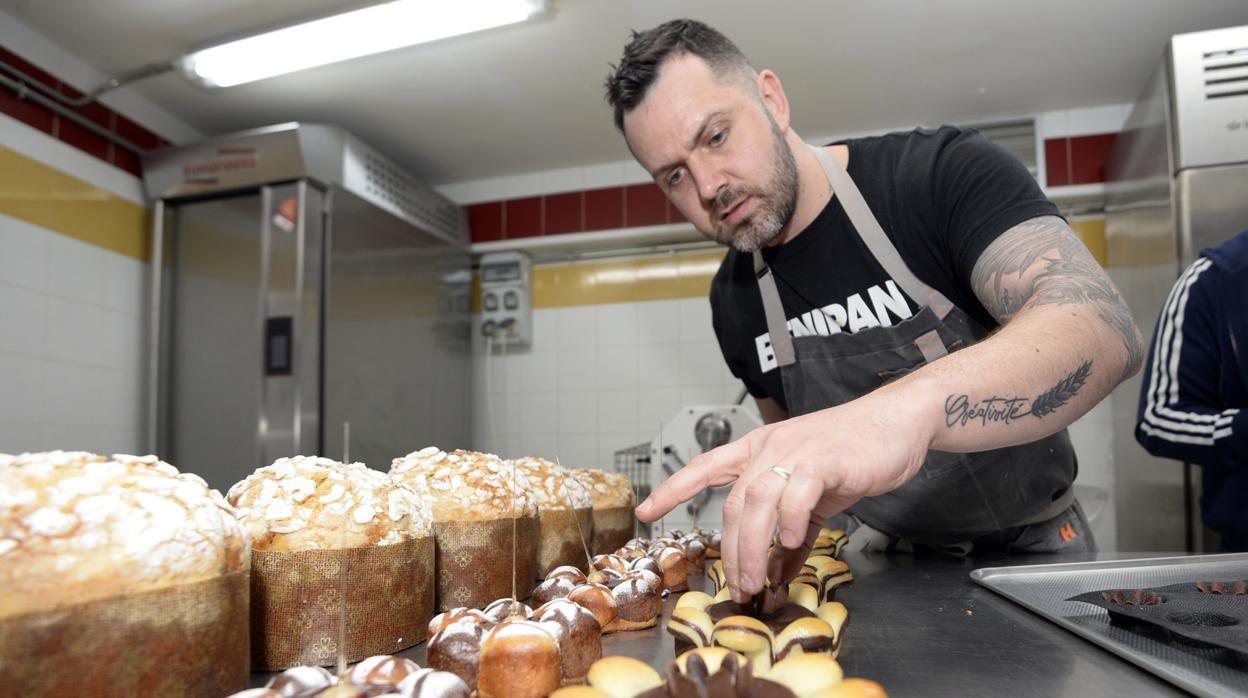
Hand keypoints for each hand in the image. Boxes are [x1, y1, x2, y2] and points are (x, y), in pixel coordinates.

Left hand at [635, 388, 932, 602]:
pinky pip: (796, 493)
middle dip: (731, 550)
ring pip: (757, 502)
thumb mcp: (815, 497)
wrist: (899, 422)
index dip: (673, 489)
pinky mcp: (825, 459)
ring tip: (757, 579)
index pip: (706, 467)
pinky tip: (794, 542)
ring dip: (754, 547)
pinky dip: (790, 521)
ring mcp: (796, 450)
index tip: (646, 510)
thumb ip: (794, 534)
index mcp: (760, 449)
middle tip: (739, 585)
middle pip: (734, 503)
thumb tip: (778, 571)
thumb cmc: (854, 453)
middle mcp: (770, 447)